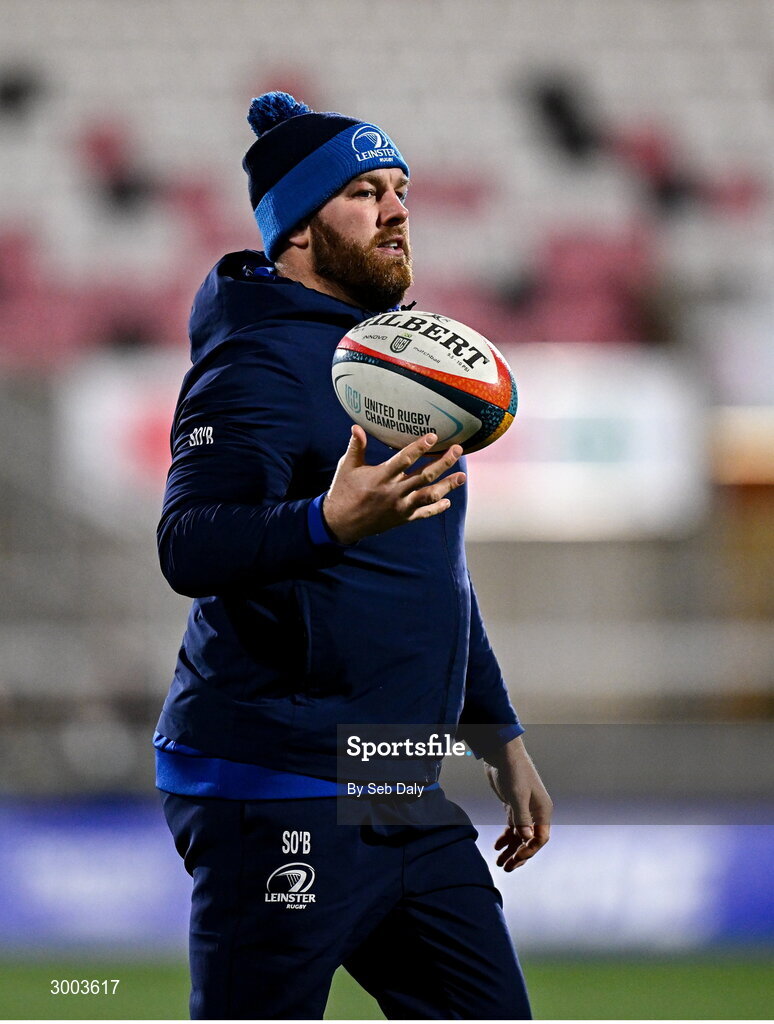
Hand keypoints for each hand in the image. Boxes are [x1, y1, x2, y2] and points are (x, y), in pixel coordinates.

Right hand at [322, 425, 465, 544]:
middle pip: (424, 476)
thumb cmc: (343, 491)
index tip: (433, 436)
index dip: (419, 447)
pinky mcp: (402, 518)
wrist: (341, 524)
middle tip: (458, 450)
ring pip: (429, 495)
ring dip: (447, 485)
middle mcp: (394, 492)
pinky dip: (437, 508)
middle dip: (443, 463)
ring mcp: (400, 507)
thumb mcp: (346, 467)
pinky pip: (423, 514)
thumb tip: (357, 426)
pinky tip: (448, 500)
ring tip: (462, 476)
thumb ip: (356, 447)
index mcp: (381, 477)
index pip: (404, 459)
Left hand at [486, 737, 551, 870]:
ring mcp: (524, 809)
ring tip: (500, 863)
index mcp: (543, 810)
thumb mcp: (517, 795)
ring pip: (520, 835)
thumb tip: (526, 839)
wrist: (502, 752)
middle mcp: (536, 812)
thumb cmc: (514, 770)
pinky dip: (506, 838)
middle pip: (530, 840)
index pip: (540, 838)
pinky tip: (498, 846)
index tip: (515, 858)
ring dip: (511, 849)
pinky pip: (512, 827)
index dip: (529, 850)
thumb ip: (522, 818)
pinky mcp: (513, 806)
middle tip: (507, 868)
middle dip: (519, 855)